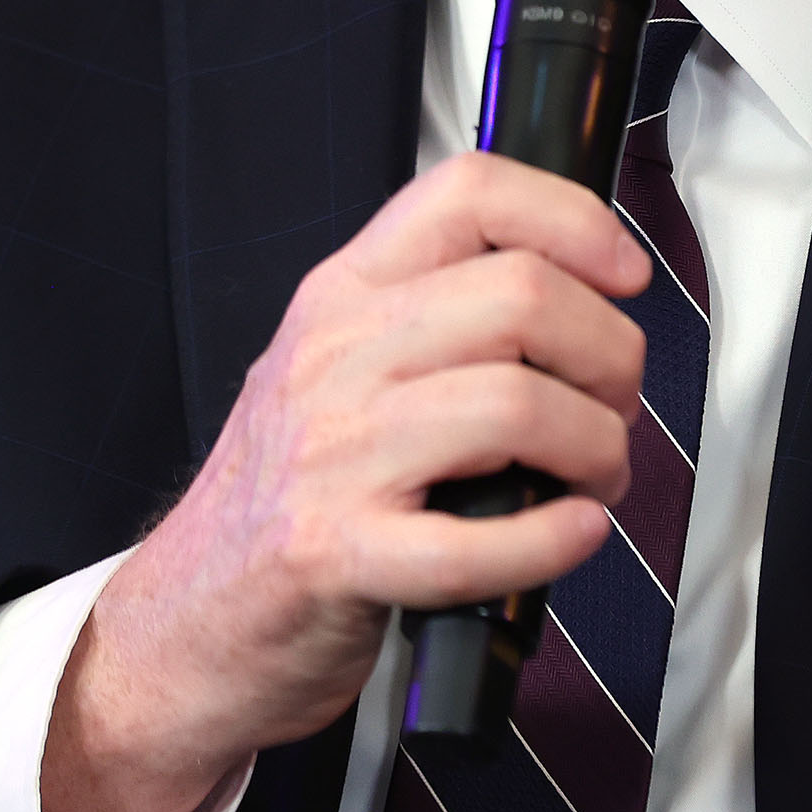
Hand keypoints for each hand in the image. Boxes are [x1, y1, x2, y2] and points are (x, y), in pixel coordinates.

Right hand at [42, 151, 648, 811]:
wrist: (188, 619)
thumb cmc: (292, 494)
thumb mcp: (341, 366)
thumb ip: (438, 315)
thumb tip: (590, 295)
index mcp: (343, 293)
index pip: (469, 191)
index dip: (575, 220)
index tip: (624, 274)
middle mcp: (334, 355)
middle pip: (523, 296)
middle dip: (610, 355)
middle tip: (613, 405)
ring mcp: (331, 454)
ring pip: (517, 404)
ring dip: (596, 447)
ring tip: (594, 476)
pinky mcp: (336, 555)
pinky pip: (479, 541)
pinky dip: (555, 540)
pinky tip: (572, 533)